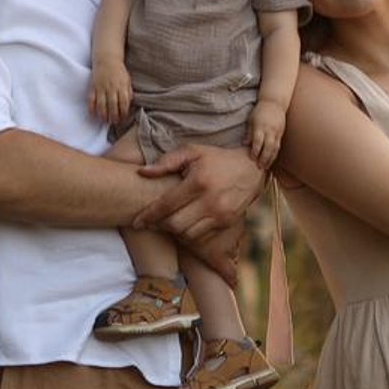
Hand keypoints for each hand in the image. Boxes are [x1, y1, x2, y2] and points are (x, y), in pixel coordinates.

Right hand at [88, 59, 132, 126]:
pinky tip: (93, 114)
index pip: (124, 103)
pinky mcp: (93, 87)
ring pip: (101, 105)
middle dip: (114, 116)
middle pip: (113, 105)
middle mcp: (111, 88)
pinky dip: (91, 108)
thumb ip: (128, 92)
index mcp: (121, 86)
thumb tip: (128, 105)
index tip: (123, 118)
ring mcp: (101, 87)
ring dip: (103, 115)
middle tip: (114, 122)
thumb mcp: (127, 80)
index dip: (123, 113)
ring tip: (105, 120)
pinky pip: (91, 100)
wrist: (107, 59)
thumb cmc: (119, 72)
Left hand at [139, 142, 264, 257]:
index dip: (148, 216)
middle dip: (160, 225)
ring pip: (188, 234)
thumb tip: (142, 172)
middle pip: (175, 225)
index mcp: (197, 182)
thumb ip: (166, 162)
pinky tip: (186, 223)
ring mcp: (220, 214)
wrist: (252, 168)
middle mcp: (209, 201)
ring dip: (175, 231)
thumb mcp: (192, 152)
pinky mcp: (228, 222)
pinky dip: (190, 233)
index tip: (136, 222)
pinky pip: (202, 236)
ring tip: (169, 221)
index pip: (166, 205)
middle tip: (153, 221)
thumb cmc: (216, 158)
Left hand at [247, 100, 286, 170]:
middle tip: (259, 167)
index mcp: (261, 126)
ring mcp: (277, 132)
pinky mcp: (281, 133)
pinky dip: (274, 154)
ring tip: (265, 167)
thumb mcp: (251, 120)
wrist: (274, 103)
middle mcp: (270, 130)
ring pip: (275, 148)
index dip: (255, 150)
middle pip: (268, 147)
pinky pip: (278, 145)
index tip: (252, 158)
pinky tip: (271, 160)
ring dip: (270, 158)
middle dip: (264, 158)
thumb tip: (244, 144)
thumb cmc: (260, 111)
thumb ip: (249, 132)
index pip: (258, 141)